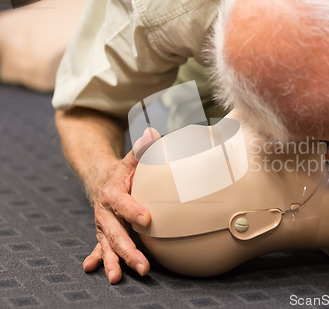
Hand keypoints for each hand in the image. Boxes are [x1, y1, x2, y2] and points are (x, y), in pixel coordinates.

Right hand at [83, 128, 159, 283]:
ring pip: (107, 245)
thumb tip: (153, 134)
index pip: (124, 203)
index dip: (134, 210)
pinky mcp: (103, 232)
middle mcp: (104, 211)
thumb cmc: (121, 172)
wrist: (99, 178)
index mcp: (113, 193)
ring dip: (113, 261)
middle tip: (142, 264)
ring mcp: (102, 224)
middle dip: (128, 249)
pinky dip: (98, 258)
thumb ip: (141, 150)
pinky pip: (99, 248)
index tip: (147, 220)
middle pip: (115, 232)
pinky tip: (93, 268)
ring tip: (117, 277)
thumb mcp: (130, 160)